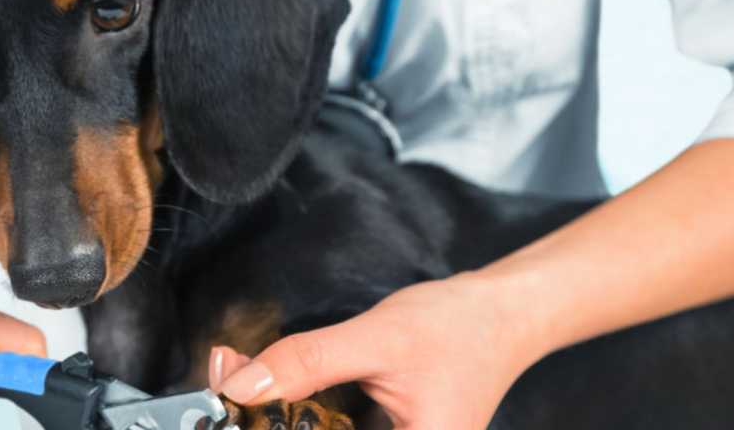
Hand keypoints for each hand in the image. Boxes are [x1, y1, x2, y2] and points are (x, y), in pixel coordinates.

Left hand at [209, 274, 546, 429]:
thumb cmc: (459, 328)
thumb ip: (309, 362)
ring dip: (280, 415)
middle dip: (270, 420)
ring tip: (245, 384)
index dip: (270, 429)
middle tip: (230, 385)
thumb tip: (240, 386)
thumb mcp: (377, 340)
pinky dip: (299, 413)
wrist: (502, 313)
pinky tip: (273, 390)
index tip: (234, 412)